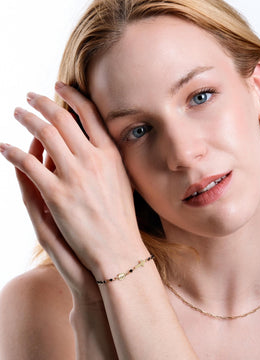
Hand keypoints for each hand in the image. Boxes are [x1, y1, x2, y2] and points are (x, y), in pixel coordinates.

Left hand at [1, 83, 145, 276]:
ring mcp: (74, 176)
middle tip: (30, 95)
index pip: (90, 113)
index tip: (58, 85)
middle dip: (42, 101)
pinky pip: (28, 164)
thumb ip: (107, 156)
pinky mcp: (56, 194)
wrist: (119, 248)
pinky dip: (13, 152)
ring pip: (44, 134)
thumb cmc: (121, 216)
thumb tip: (90, 137)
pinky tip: (4, 147)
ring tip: (18, 112)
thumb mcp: (122, 180)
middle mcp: (93, 159)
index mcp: (111, 154)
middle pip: (62, 118)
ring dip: (26, 119)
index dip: (71, 95)